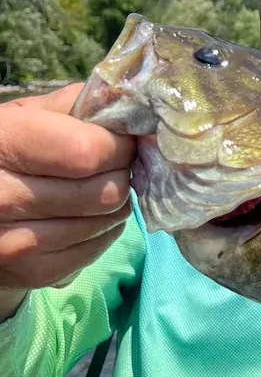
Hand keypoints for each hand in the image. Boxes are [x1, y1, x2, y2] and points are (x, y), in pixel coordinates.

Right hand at [0, 84, 133, 319]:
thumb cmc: (8, 149)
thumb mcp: (28, 115)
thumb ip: (77, 105)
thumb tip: (131, 104)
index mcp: (5, 144)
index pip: (87, 152)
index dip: (118, 145)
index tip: (122, 139)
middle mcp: (4, 197)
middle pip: (105, 192)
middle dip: (122, 173)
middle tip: (116, 164)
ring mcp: (16, 242)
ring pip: (106, 222)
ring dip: (116, 202)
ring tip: (101, 186)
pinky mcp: (33, 272)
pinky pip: (96, 249)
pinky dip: (104, 229)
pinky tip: (89, 213)